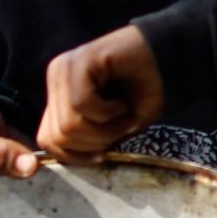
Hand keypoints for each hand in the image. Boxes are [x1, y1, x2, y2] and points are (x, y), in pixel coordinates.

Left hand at [37, 25, 164, 163]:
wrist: (169, 60)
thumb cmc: (142, 94)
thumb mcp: (112, 129)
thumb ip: (84, 140)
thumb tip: (70, 158)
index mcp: (58, 94)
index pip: (46, 139)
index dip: (74, 156)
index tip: (102, 155)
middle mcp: (55, 79)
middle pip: (57, 137)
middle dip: (94, 143)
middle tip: (120, 129)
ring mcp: (64, 68)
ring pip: (68, 125)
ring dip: (104, 131)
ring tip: (123, 114)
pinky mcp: (80, 60)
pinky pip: (82, 104)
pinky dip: (107, 113)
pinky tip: (121, 103)